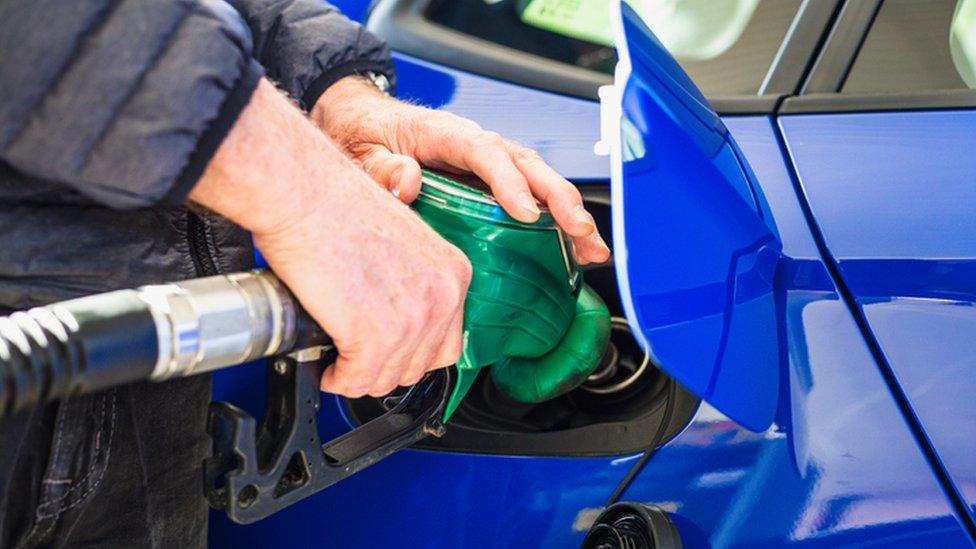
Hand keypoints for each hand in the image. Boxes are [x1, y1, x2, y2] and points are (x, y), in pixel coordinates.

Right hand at [192, 79, 470, 396]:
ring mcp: (413, 319)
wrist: (303, 192)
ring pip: (387, 379)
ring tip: (337, 360)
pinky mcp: (374, 336)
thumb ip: (413, 279)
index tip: (387, 351)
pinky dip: (337, 379)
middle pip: (419, 367)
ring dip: (358, 376)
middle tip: (355, 356)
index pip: (447, 344)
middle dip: (383, 367)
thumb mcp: (402, 241)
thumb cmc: (336, 204)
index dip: (410, 353)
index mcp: (454, 272)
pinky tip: (326, 365)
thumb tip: (396, 315)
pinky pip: (357, 381)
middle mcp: (443, 297)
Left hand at [311, 77, 611, 264]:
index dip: (510, 181)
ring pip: (538, 182)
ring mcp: (488, 164)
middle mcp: (475, 144)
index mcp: (445, 133)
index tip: (526, 213)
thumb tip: (408, 181)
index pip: (486, 151)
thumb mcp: (360, 150)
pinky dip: (556, 223)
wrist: (363, 124)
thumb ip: (380, 167)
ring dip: (569, 213)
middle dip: (559, 198)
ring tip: (592, 249)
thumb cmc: (364, 135)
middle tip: (580, 231)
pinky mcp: (492, 183)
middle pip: (527, 164)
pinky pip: (531, 198)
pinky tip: (574, 251)